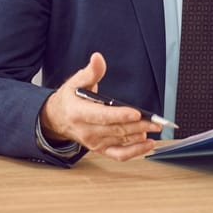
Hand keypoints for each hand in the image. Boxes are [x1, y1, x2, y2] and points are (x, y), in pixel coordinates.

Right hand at [40, 52, 158, 160]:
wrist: (57, 119)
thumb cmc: (69, 99)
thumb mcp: (75, 81)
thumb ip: (91, 71)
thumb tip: (97, 58)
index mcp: (79, 113)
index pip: (102, 116)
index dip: (120, 115)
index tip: (136, 113)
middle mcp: (87, 131)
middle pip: (116, 129)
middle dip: (138, 126)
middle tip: (156, 122)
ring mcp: (94, 142)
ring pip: (120, 141)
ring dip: (139, 137)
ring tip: (154, 128)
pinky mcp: (100, 149)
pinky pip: (119, 155)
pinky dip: (135, 152)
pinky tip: (148, 144)